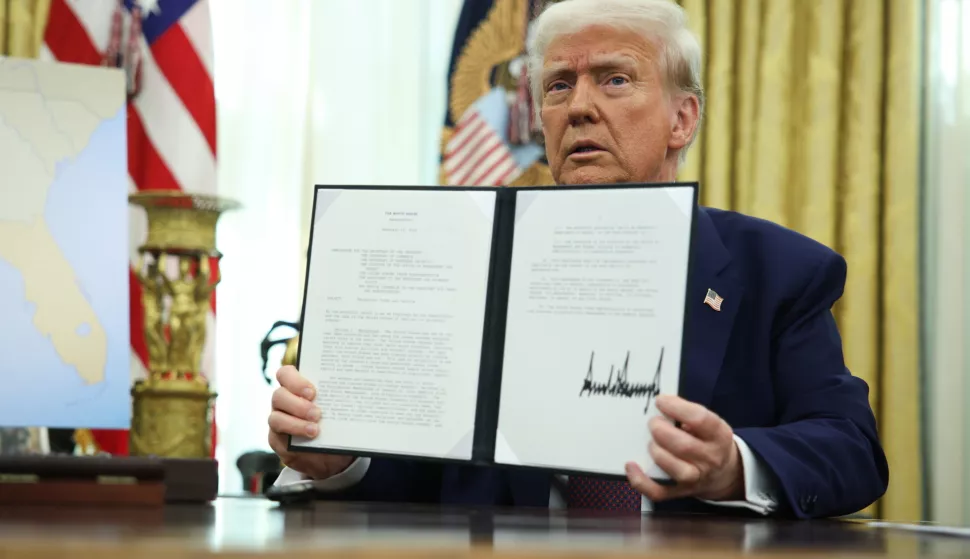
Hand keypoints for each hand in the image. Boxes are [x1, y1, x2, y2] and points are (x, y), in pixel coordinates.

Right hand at [267, 365, 353, 479]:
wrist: (333, 453)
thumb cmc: (336, 424)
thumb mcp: (340, 410)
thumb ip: (340, 400)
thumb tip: (356, 393)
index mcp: (296, 387)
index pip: (286, 374)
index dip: (295, 380)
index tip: (313, 392)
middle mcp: (284, 402)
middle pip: (279, 395)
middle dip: (298, 404)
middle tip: (317, 413)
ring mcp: (278, 421)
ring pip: (275, 418)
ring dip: (296, 424)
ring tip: (315, 430)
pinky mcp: (277, 441)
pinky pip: (277, 439)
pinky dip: (294, 438)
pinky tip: (309, 440)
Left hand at [626, 394, 743, 501]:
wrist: (723, 473)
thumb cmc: (708, 440)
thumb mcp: (708, 424)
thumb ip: (688, 415)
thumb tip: (659, 405)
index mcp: (719, 436)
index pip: (700, 420)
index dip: (677, 408)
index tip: (661, 401)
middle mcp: (710, 458)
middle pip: (685, 446)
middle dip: (662, 431)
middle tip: (652, 423)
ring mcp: (695, 478)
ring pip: (675, 470)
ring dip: (657, 453)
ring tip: (650, 442)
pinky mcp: (678, 492)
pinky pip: (658, 492)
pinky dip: (641, 481)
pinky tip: (630, 466)